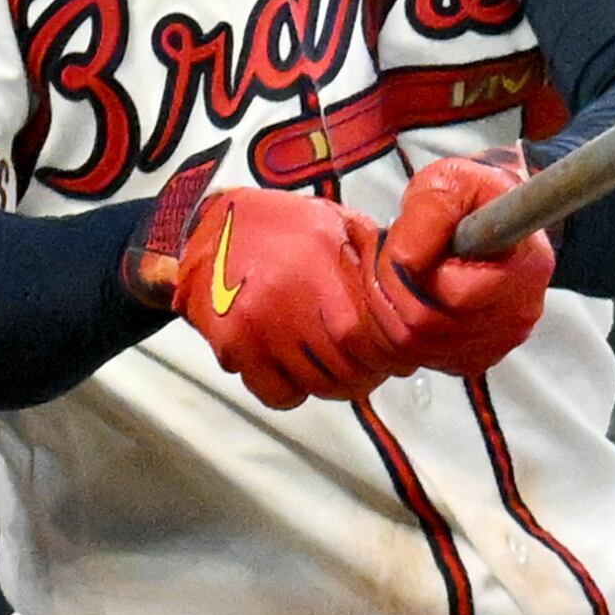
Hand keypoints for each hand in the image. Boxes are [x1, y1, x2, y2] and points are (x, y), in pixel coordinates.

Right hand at [146, 186, 404, 410]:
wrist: (203, 228)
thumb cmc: (276, 226)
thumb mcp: (332, 221)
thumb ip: (372, 254)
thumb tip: (412, 291)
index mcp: (318, 262)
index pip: (363, 336)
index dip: (384, 356)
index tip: (394, 358)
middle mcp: (286, 296)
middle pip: (342, 368)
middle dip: (365, 375)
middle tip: (371, 369)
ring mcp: (256, 325)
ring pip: (314, 386)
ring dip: (333, 386)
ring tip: (336, 367)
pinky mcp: (232, 346)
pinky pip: (277, 394)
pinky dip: (294, 391)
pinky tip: (296, 369)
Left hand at [366, 154, 554, 377]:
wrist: (490, 217)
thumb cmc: (473, 199)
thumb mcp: (452, 182)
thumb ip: (430, 211)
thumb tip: (408, 259)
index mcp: (526, 264)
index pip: (456, 295)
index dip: (420, 273)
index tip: (412, 247)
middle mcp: (521, 311)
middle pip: (430, 323)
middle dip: (394, 286)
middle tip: (391, 256)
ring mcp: (501, 339)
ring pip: (419, 344)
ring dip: (392, 306)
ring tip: (400, 272)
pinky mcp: (479, 356)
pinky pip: (424, 356)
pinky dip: (404, 328)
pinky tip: (412, 295)